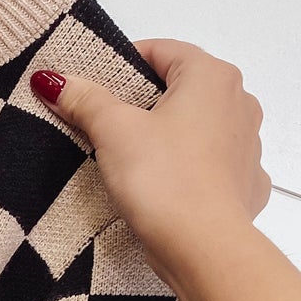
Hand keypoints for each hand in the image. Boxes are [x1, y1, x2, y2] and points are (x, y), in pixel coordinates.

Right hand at [29, 39, 270, 286]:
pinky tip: (164, 185)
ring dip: (168, 134)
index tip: (93, 87)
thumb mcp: (112, 130)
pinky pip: (212, 164)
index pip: (161, 50)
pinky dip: (189, 168)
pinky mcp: (246, 184)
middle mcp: (239, 103)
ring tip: (131, 158)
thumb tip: (53, 79)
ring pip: (199, 126)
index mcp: (211, 77)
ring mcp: (248, 145)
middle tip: (104, 122)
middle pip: (181, 87)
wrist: (205, 249)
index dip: (122, 63)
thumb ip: (84, 98)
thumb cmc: (164, 179)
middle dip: (143, 101)